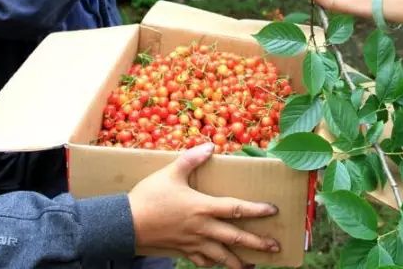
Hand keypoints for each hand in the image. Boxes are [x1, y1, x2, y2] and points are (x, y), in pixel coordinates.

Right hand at [128, 143, 279, 268]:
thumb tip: (210, 146)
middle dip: (257, 243)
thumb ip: (191, 159)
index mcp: (203, 207)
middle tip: (275, 245)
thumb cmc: (149, 197)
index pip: (236, 208)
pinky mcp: (183, 252)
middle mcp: (202, 228)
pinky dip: (213, 264)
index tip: (273, 210)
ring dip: (239, 262)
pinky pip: (203, 261)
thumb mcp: (170, 172)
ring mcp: (193, 243)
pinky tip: (218, 264)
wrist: (126, 224)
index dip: (256, 209)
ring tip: (252, 266)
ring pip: (222, 256)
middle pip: (236, 237)